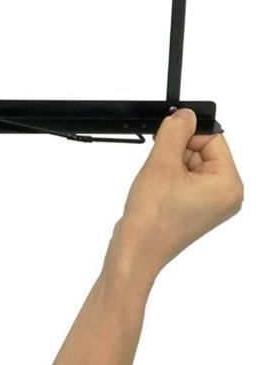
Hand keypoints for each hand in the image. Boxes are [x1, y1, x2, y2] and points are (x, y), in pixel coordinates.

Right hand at [111, 108, 242, 285]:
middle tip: (160, 168)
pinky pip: (185, 178)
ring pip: (190, 163)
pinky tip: (157, 188)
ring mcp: (210, 203)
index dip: (187, 134)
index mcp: (228, 184)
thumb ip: (175, 133)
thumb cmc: (153, 217)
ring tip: (157, 182)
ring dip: (170, 164)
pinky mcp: (195, 207)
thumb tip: (185, 114)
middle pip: (202, 151)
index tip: (167, 136)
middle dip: (176, 151)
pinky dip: (168, 176)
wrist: (136, 249)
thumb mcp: (162, 163)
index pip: (214, 139)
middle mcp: (226, 195)